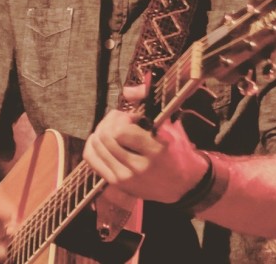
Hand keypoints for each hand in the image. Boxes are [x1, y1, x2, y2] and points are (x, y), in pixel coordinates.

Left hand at [82, 110, 207, 203]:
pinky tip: (102, 140)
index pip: (121, 131)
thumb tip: (128, 90)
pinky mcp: (117, 183)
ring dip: (101, 131)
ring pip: (96, 146)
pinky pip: (91, 159)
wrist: (183, 184)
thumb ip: (149, 101)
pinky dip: (92, 144)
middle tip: (121, 120)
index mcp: (156, 149)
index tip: (133, 118)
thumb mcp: (170, 123)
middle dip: (110, 121)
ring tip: (114, 129)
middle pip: (106, 137)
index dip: (123, 118)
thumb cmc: (176, 150)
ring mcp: (127, 177)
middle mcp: (140, 166)